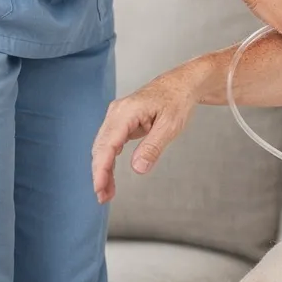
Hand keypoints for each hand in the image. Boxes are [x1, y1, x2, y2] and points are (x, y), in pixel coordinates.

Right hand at [90, 63, 205, 203]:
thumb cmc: (177, 100)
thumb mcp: (170, 125)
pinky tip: (109, 177)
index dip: (101, 169)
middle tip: (103, 197)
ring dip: (102, 170)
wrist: (181, 84)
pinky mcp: (120, 122)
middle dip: (99, 174)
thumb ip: (153, 147)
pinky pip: (109, 144)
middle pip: (100, 148)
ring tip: (107, 193)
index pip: (107, 145)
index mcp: (126, 112)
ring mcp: (116, 117)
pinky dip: (108, 161)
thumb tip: (138, 169)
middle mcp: (116, 113)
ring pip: (102, 148)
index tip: (99, 188)